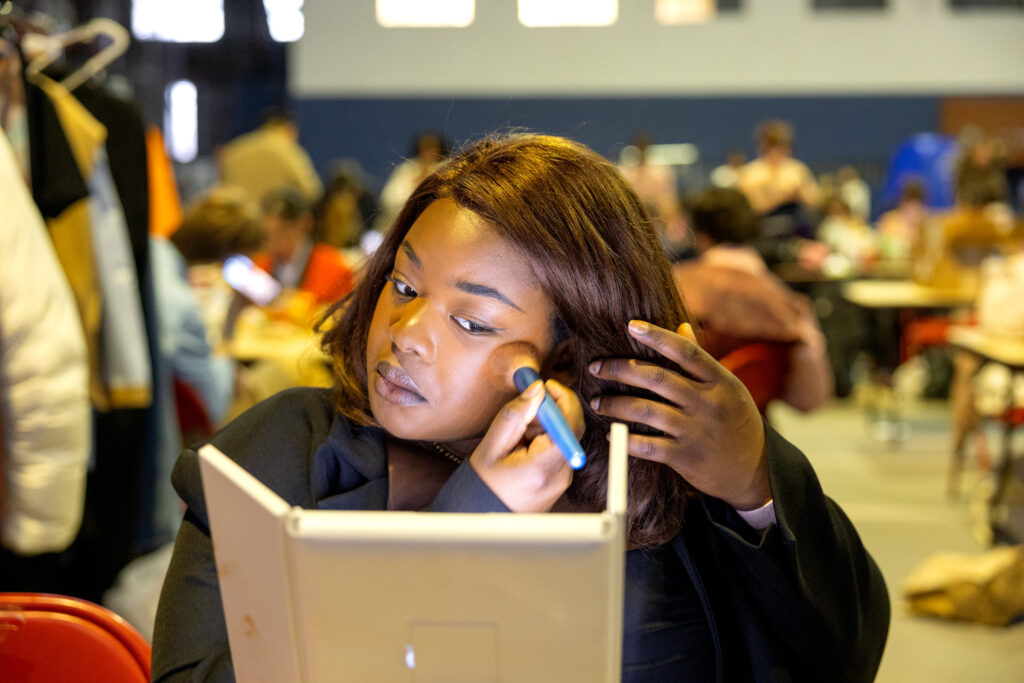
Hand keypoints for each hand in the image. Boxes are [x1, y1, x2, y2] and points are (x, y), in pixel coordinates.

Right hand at [469, 379, 582, 512]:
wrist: (481, 514)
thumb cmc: (483, 483)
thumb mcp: (493, 445)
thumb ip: (515, 415)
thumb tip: (536, 389)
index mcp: (544, 468)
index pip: (571, 425)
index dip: (563, 399)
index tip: (546, 386)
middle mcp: (560, 477)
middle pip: (569, 429)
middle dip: (548, 414)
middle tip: (523, 415)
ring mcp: (563, 481)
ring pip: (563, 439)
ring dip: (544, 429)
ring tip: (518, 440)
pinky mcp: (560, 481)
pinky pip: (559, 451)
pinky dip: (544, 441)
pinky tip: (523, 449)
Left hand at [588, 321, 768, 509]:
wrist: (757, 471)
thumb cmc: (736, 422)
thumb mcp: (728, 388)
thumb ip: (702, 360)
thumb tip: (681, 327)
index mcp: (720, 381)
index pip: (685, 352)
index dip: (657, 336)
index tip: (630, 326)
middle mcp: (707, 403)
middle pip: (657, 378)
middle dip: (620, 369)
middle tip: (596, 367)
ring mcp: (696, 431)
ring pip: (647, 411)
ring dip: (615, 404)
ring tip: (597, 402)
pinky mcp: (686, 457)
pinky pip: (649, 446)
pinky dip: (626, 440)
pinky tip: (613, 435)